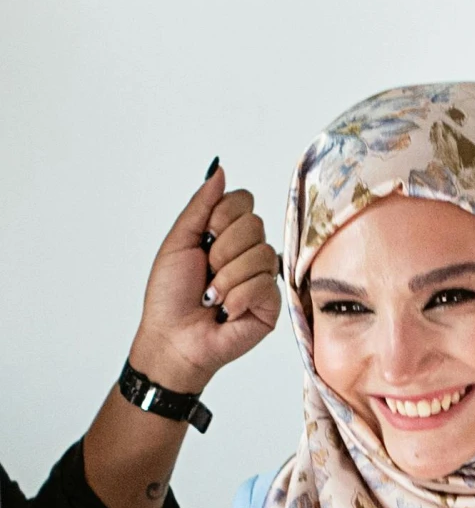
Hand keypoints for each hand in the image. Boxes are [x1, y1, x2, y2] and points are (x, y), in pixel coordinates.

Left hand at [129, 162, 280, 393]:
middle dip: (223, 249)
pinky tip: (226, 311)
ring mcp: (262, 278)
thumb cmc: (170, 296)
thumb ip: (201, 205)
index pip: (244, 201)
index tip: (204, 239)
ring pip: (262, 254)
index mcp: (226, 234)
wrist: (173, 337)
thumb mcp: (179, 241)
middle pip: (255, 224)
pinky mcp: (271, 305)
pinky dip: (238, 297)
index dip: (222, 216)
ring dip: (228, 277)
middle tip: (207, 272)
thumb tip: (219, 170)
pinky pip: (264, 284)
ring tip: (212, 297)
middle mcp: (248, 252)